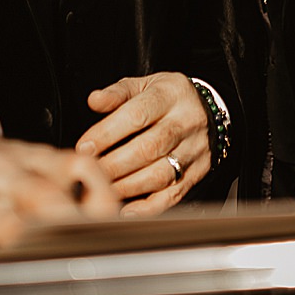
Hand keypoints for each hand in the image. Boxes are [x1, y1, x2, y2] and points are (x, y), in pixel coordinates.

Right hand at [0, 122, 116, 254]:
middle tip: (80, 241)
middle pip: (41, 191)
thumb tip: (110, 221)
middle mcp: (10, 173)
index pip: (79, 167)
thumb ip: (67, 187)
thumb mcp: (33, 165)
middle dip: (63, 216)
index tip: (115, 221)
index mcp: (39, 161)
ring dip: (15, 230)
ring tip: (30, 249)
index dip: (101, 193)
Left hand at [75, 72, 209, 215]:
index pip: (137, 115)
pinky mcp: (197, 173)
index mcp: (171, 94)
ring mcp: (194, 150)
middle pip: (149, 148)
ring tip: (103, 188)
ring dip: (127, 186)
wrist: (209, 111)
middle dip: (114, 164)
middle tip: (90, 172)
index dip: (107, 133)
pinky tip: (127, 210)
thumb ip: (118, 93)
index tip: (85, 147)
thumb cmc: (168, 98)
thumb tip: (94, 100)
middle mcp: (186, 122)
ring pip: (161, 175)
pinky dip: (148, 207)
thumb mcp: (145, 85)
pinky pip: (173, 195)